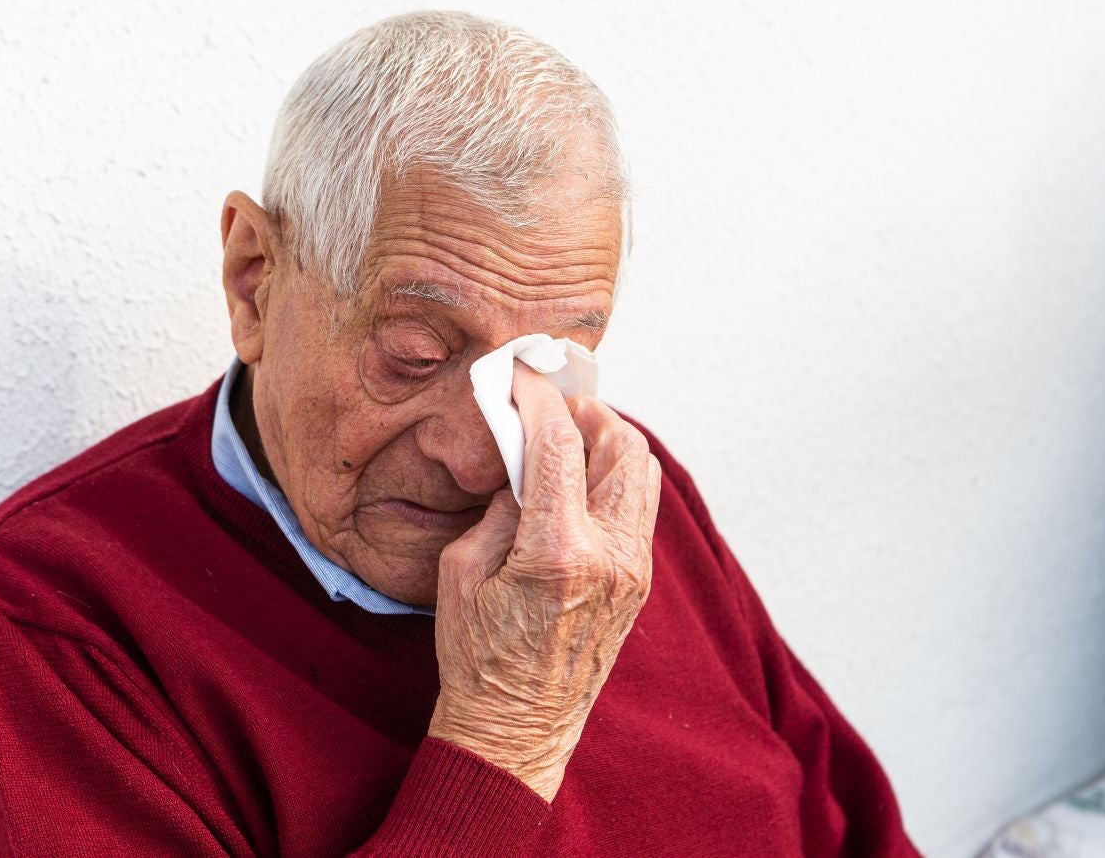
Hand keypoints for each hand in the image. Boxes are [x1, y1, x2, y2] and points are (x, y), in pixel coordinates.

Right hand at [428, 362, 660, 801]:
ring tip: (565, 440)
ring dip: (607, 441)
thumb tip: (522, 461)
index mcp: (558, 551)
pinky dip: (614, 476)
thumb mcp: (462, 571)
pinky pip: (639, 504)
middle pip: (622, 445)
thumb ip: (498, 506)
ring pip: (642, 470)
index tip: (519, 378)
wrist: (518, 727)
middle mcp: (609, 555)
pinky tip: (578, 480)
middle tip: (548, 408)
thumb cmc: (478, 658)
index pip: (558, 443)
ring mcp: (633, 569)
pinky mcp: (639, 581)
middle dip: (585, 412)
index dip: (537, 398)